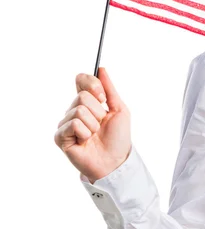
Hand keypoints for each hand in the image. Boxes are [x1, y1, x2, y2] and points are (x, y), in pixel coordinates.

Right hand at [54, 67, 131, 182]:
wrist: (115, 160)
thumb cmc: (118, 137)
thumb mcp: (119, 109)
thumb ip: (110, 88)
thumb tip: (101, 69)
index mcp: (88, 102)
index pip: (81, 79)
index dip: (92, 84)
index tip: (103, 96)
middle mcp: (74, 110)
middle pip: (82, 96)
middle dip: (98, 111)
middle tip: (101, 124)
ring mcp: (66, 123)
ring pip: (79, 110)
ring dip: (93, 124)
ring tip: (94, 134)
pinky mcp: (60, 137)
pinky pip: (73, 124)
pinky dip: (85, 133)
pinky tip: (85, 141)